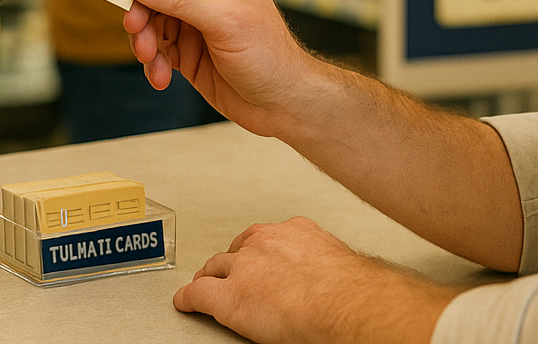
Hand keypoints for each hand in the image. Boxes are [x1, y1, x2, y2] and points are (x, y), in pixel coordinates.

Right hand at [124, 0, 323, 137]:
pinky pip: (156, 49)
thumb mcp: (223, 23)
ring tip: (153, 64)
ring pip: (150, 23)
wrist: (283, 104)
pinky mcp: (187, 51)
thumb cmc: (267, 56)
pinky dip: (153, 63)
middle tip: (139, 42)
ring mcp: (194, 23)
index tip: (131, 7)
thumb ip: (179, 0)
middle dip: (142, 19)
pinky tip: (161, 79)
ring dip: (145, 44)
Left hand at [175, 217, 460, 343]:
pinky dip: (189, 299)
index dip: (259, 252)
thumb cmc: (352, 290)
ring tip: (205, 285)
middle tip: (231, 274)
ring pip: (216, 268)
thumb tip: (334, 279)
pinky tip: (185, 303)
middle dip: (233, 261)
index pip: (267, 237)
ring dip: (210, 277)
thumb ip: (323, 261)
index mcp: (294, 231)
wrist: (343, 304)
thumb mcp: (338, 261)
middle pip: (237, 249)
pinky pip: (198, 295)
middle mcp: (264, 243)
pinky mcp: (229, 296)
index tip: (261, 260)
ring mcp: (244, 268)